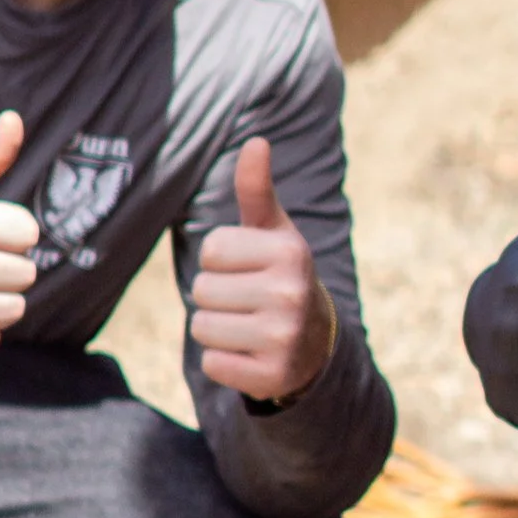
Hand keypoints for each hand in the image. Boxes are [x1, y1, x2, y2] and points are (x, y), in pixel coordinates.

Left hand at [191, 139, 335, 402]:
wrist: (315, 343)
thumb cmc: (280, 276)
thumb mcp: (273, 232)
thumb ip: (257, 189)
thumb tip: (256, 141)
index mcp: (289, 251)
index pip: (211, 250)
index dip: (221, 261)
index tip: (249, 270)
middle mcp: (291, 293)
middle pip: (202, 290)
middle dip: (216, 297)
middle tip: (248, 302)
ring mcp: (283, 337)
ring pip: (202, 327)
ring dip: (217, 330)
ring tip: (248, 326)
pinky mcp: (272, 376)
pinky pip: (212, 363)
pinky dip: (224, 361)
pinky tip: (251, 354)